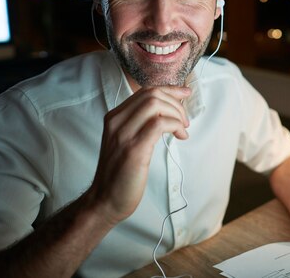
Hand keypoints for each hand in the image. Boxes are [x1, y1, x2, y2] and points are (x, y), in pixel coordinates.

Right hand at [88, 85, 190, 224]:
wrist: (105, 200)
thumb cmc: (120, 173)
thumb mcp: (125, 141)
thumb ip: (139, 124)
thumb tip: (166, 111)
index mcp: (114, 117)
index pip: (145, 91)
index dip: (169, 89)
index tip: (185, 92)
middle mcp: (116, 122)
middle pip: (152, 94)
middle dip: (175, 102)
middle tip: (185, 120)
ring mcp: (123, 134)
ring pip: (155, 104)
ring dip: (176, 113)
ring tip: (183, 129)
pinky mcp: (134, 149)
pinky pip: (160, 124)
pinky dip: (175, 125)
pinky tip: (180, 136)